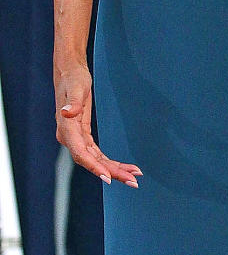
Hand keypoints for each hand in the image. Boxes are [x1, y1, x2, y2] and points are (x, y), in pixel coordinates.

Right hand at [56, 62, 140, 187]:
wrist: (69, 73)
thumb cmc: (72, 79)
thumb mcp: (75, 87)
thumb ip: (72, 102)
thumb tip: (66, 113)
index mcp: (66, 128)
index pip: (80, 153)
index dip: (94, 166)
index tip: (108, 178)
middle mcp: (69, 137)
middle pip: (91, 161)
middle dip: (112, 172)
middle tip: (133, 182)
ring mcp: (76, 139)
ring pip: (96, 160)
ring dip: (115, 170)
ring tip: (135, 177)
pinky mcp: (83, 136)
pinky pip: (97, 154)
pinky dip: (111, 162)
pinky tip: (125, 168)